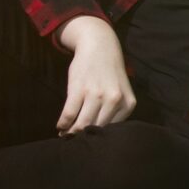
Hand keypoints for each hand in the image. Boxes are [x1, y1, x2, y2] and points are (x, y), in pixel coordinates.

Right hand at [54, 15, 135, 133]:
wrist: (100, 46)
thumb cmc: (110, 72)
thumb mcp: (122, 91)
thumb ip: (115, 111)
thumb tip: (100, 135)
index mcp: (128, 104)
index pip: (114, 129)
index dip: (100, 138)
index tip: (91, 143)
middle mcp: (114, 100)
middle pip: (97, 129)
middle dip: (84, 138)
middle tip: (75, 143)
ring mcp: (97, 95)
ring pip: (82, 124)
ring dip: (71, 133)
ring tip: (65, 135)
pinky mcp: (79, 90)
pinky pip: (69, 114)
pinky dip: (62, 124)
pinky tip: (60, 126)